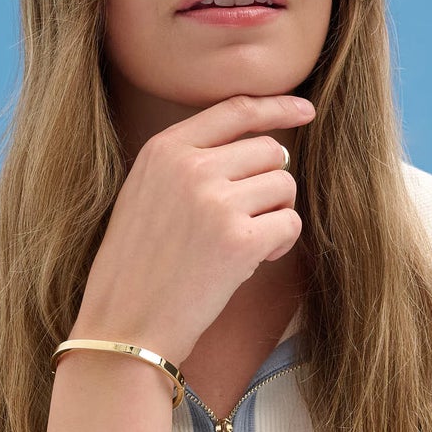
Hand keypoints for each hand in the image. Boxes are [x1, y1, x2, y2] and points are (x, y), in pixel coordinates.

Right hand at [76, 92, 314, 366]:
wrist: (125, 324)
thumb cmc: (137, 266)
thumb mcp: (146, 193)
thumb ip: (190, 161)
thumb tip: (265, 145)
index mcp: (164, 149)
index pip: (236, 110)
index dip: (278, 107)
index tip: (306, 110)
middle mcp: (190, 167)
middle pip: (270, 151)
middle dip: (270, 183)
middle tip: (247, 217)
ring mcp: (216, 202)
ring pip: (285, 187)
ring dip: (275, 215)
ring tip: (242, 243)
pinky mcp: (239, 241)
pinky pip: (290, 224)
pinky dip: (280, 244)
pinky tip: (252, 261)